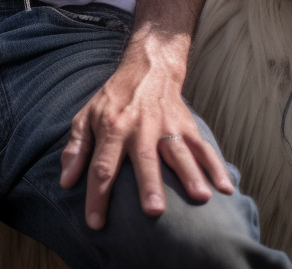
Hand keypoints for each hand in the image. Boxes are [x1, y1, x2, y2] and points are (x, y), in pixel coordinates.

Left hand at [59, 36, 232, 226]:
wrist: (147, 68)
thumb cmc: (114, 98)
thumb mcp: (87, 115)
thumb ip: (77, 147)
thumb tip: (66, 180)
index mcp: (112, 127)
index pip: (102, 166)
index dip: (97, 195)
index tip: (95, 223)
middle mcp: (139, 127)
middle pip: (144, 158)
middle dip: (149, 184)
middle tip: (154, 211)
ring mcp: (165, 126)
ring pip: (178, 152)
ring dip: (190, 174)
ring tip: (201, 197)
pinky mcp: (186, 125)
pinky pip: (203, 147)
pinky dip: (216, 167)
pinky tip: (226, 188)